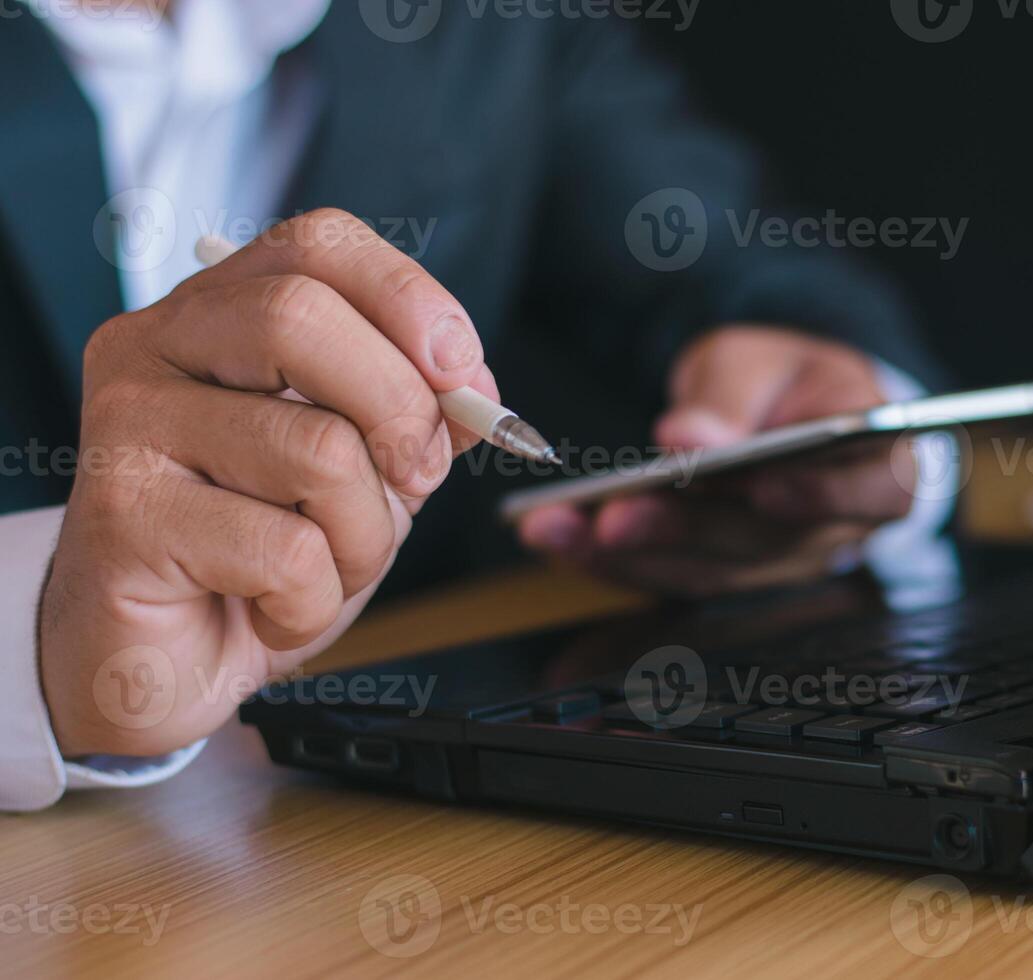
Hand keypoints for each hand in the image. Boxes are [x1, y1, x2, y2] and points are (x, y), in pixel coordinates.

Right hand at [40, 209, 499, 757]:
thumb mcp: (363, 469)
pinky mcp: (121, 515)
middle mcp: (155, 346)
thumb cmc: (261, 555)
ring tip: (329, 568)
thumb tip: (474, 390)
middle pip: (303, 318)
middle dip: (400, 411)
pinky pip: (285, 551)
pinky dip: (316, 600)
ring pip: (315, 450)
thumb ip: (416, 413)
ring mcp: (126, 424)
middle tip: (413, 479)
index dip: (408, 297)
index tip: (461, 372)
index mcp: (217, 314)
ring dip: (364, 535)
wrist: (171, 659)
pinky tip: (275, 611)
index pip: (317, 245)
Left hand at [517, 326, 915, 595]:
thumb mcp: (764, 358)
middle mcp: (835, 530)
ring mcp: (778, 564)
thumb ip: (734, 393)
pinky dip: (609, 563)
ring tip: (558, 528)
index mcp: (879, 465)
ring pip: (708, 573)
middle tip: (613, 515)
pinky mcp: (724, 577)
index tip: (762, 483)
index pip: (872, 492)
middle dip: (684, 530)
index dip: (820, 496)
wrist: (782, 411)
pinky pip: (669, 580)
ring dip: (628, 556)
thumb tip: (690, 437)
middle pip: (766, 541)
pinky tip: (557, 538)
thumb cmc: (788, 381)